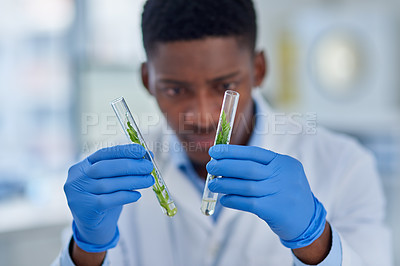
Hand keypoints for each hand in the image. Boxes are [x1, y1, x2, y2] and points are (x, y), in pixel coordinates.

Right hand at [64, 144, 154, 251]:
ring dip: (132, 181)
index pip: (103, 153)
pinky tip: (137, 195)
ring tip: (148, 180)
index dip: (123, 151)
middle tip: (148, 167)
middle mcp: (77, 178)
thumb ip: (126, 167)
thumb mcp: (113, 180)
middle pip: (104, 168)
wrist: (93, 227)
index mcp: (83, 166)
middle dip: (129, 166)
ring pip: (108, 184)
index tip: (142, 151)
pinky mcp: (86, 209)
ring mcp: (79, 194)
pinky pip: (108, 200)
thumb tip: (148, 155)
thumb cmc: (105, 198)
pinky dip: (125, 196)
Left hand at [207, 144, 325, 248]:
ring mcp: (279, 192)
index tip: (215, 151)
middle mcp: (282, 175)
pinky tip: (224, 199)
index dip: (232, 152)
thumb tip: (226, 164)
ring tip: (212, 184)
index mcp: (283, 162)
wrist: (308, 221)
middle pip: (247, 168)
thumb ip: (260, 168)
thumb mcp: (282, 174)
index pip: (254, 153)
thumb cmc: (288, 194)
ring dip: (225, 184)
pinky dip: (233, 200)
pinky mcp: (274, 210)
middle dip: (225, 166)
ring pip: (245, 186)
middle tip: (210, 167)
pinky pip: (248, 203)